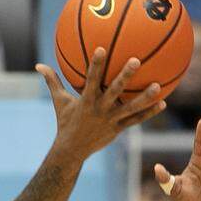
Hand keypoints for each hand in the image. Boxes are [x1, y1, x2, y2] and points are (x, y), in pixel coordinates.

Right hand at [36, 48, 165, 161]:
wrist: (71, 151)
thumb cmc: (65, 123)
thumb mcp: (58, 102)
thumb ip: (52, 81)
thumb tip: (38, 65)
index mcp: (86, 101)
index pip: (91, 80)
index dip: (95, 65)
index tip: (101, 48)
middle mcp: (100, 110)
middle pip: (114, 91)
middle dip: (124, 76)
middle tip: (136, 60)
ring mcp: (110, 120)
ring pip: (130, 107)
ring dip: (144, 97)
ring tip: (158, 86)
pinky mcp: (118, 129)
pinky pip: (135, 120)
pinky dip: (149, 113)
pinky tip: (162, 103)